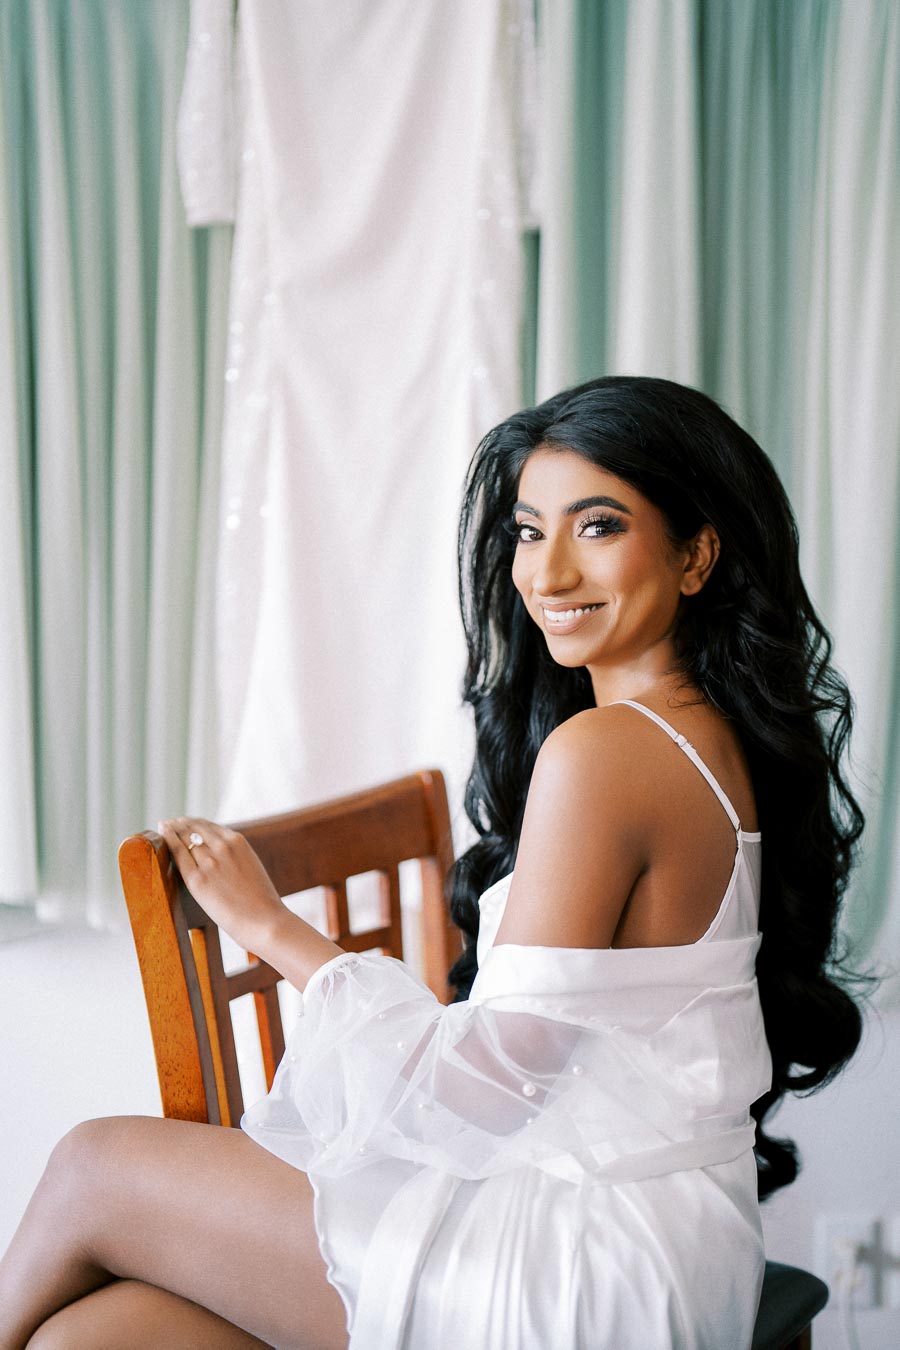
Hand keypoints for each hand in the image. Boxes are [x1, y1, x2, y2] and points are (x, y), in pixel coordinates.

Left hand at [157, 817, 284, 955]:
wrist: (265, 921)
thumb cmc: (261, 901)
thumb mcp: (250, 867)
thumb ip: (234, 856)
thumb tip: (217, 856)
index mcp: (238, 842)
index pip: (208, 826)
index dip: (193, 823)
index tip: (183, 823)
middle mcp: (223, 846)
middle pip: (194, 828)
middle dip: (180, 824)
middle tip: (169, 823)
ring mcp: (210, 862)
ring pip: (185, 837)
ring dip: (172, 830)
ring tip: (163, 827)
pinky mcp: (198, 880)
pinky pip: (179, 854)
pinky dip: (168, 840)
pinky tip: (161, 833)